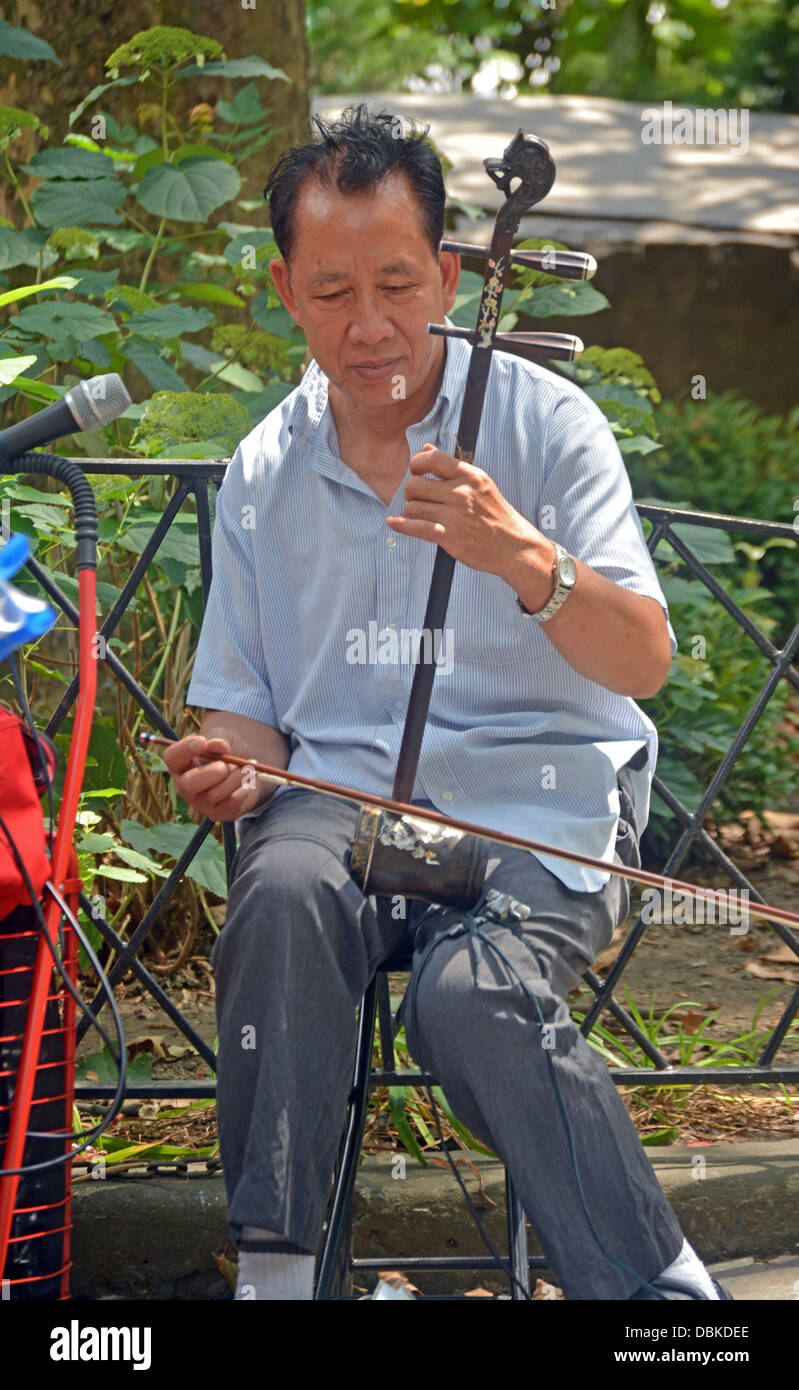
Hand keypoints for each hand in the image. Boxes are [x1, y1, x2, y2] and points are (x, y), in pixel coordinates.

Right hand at [163, 734, 261, 822]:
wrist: (243, 771)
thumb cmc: (226, 752)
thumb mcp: (223, 738)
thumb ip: (219, 739)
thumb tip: (216, 745)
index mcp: (181, 764)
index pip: (172, 757)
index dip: (184, 749)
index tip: (202, 741)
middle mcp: (185, 786)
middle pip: (188, 785)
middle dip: (210, 774)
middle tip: (225, 765)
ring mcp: (199, 803)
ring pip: (215, 794)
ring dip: (235, 778)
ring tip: (247, 768)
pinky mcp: (217, 814)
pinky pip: (231, 803)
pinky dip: (244, 789)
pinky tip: (248, 781)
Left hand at [386, 444, 552, 585]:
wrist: (513, 546)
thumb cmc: (495, 514)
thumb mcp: (479, 484)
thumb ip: (451, 466)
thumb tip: (426, 447)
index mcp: (470, 476)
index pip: (432, 458)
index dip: (416, 463)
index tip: (416, 471)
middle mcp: (462, 493)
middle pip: (415, 484)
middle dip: (410, 492)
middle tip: (418, 499)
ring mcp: (455, 515)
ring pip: (413, 507)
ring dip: (412, 512)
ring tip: (422, 515)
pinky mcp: (450, 537)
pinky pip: (416, 527)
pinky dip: (401, 525)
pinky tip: (393, 522)